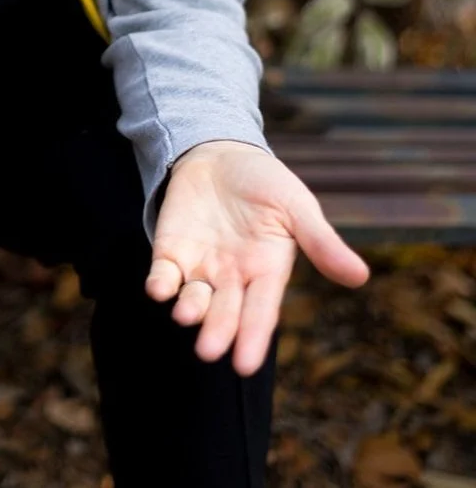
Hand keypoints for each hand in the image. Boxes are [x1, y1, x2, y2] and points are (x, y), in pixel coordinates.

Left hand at [146, 140, 369, 376]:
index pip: (260, 311)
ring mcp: (200, 267)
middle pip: (225, 312)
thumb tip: (361, 277)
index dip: (252, 337)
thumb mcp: (297, 207)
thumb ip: (321, 241)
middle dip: (217, 331)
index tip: (244, 365)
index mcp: (266, 272)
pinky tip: (158, 288)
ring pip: (193, 299)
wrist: (221, 154)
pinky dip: (160, 283)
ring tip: (186, 315)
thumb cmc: (266, 184)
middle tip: (208, 351)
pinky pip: (164, 274)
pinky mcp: (171, 251)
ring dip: (189, 310)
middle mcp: (232, 278)